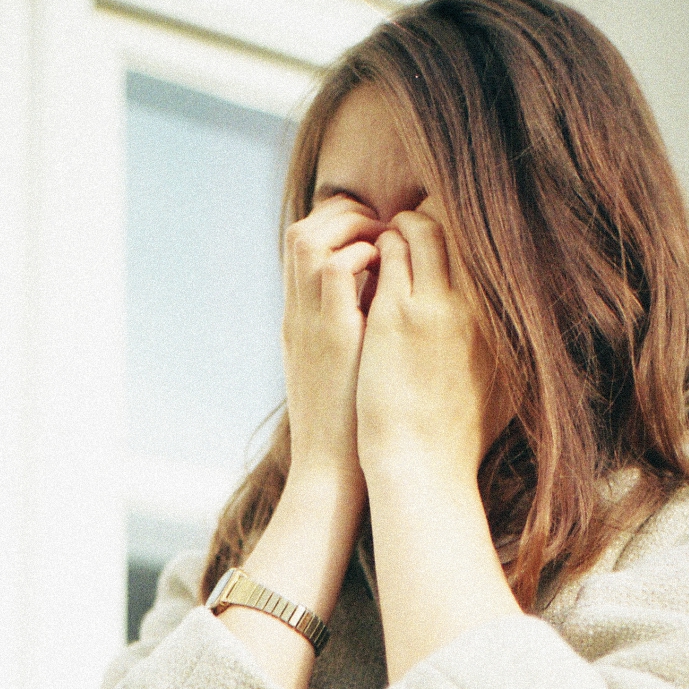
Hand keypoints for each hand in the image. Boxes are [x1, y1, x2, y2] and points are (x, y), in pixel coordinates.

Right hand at [282, 195, 383, 490]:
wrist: (334, 473)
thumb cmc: (353, 432)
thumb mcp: (348, 374)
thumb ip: (359, 336)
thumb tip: (390, 307)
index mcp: (301, 321)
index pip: (304, 246)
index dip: (338, 226)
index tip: (375, 234)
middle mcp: (298, 314)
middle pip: (301, 230)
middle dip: (344, 215)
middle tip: (383, 228)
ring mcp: (309, 323)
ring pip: (309, 238)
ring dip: (350, 227)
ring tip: (384, 241)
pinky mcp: (332, 338)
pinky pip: (334, 269)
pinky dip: (359, 255)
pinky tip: (386, 268)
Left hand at [355, 202, 499, 486]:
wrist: (423, 468)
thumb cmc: (459, 441)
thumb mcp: (510, 393)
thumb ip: (520, 356)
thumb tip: (545, 337)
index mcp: (505, 323)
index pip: (495, 250)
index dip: (471, 232)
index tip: (452, 232)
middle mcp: (478, 306)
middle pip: (463, 228)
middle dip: (438, 215)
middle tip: (416, 219)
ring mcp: (436, 307)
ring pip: (424, 228)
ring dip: (405, 225)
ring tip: (390, 235)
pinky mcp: (396, 315)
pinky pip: (391, 252)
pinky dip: (382, 246)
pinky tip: (371, 258)